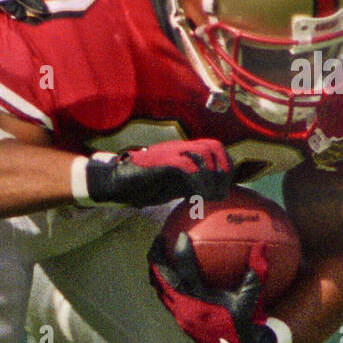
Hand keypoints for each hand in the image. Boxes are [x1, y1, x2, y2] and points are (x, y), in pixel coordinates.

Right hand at [85, 140, 232, 207]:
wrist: (117, 182)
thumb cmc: (143, 186)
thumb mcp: (173, 186)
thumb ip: (191, 184)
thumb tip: (213, 193)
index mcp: (183, 152)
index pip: (214, 147)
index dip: (225, 165)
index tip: (225, 185)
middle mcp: (179, 148)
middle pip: (213, 147)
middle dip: (222, 170)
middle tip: (219, 191)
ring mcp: (171, 152)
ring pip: (204, 153)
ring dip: (210, 176)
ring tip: (208, 194)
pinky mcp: (162, 161)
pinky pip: (188, 166)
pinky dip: (196, 181)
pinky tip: (195, 195)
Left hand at [148, 233, 278, 342]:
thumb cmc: (246, 324)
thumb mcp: (253, 299)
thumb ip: (256, 272)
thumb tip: (261, 245)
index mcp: (202, 301)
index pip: (186, 271)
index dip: (181, 251)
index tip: (180, 234)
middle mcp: (185, 307)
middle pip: (162, 277)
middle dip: (157, 257)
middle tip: (158, 238)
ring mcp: (178, 313)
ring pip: (158, 287)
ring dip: (155, 269)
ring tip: (156, 251)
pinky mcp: (177, 318)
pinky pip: (162, 295)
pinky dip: (160, 281)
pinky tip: (164, 270)